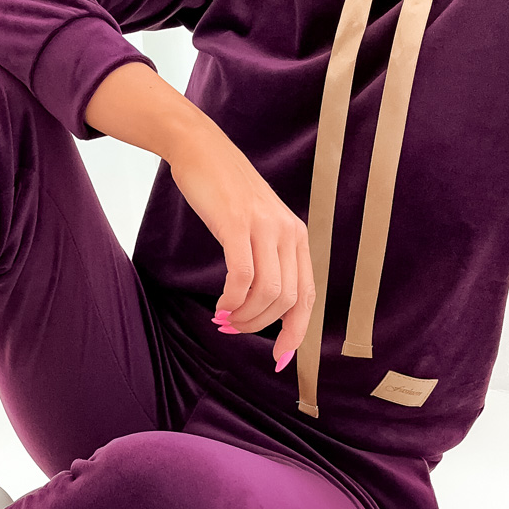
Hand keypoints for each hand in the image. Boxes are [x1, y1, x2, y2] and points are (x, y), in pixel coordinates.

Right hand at [167, 126, 315, 363]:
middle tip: (230, 328)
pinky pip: (242, 276)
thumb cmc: (224, 192)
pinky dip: (231, 299)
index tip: (279, 358)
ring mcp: (265, 228)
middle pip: (286, 301)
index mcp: (298, 237)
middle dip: (258, 326)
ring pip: (267, 293)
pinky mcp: (238, 224)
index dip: (296, 334)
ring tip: (222, 318)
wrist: (201, 150)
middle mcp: (288, 233)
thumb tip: (260, 302)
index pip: (307, 298)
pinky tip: (219, 305)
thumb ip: (266, 256)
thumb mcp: (257, 224)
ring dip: (243, 316)